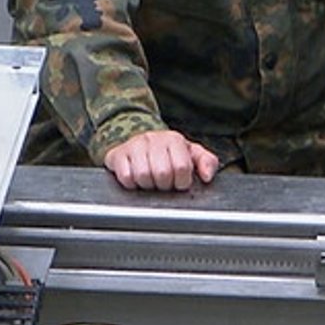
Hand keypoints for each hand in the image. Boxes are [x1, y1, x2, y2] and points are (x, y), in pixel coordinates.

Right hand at [102, 129, 220, 190]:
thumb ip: (207, 162)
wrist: (139, 143)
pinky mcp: (117, 155)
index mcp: (174, 139)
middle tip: (164, 183)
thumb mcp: (191, 154)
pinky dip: (132, 184)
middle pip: (162, 174)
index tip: (179, 182)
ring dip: (149, 185)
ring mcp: (134, 145)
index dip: (182, 182)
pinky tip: (137, 179)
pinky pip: (126, 177)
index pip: (182, 168)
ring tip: (151, 181)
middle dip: (165, 185)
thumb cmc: (168, 153)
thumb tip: (207, 176)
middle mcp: (153, 139)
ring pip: (143, 176)